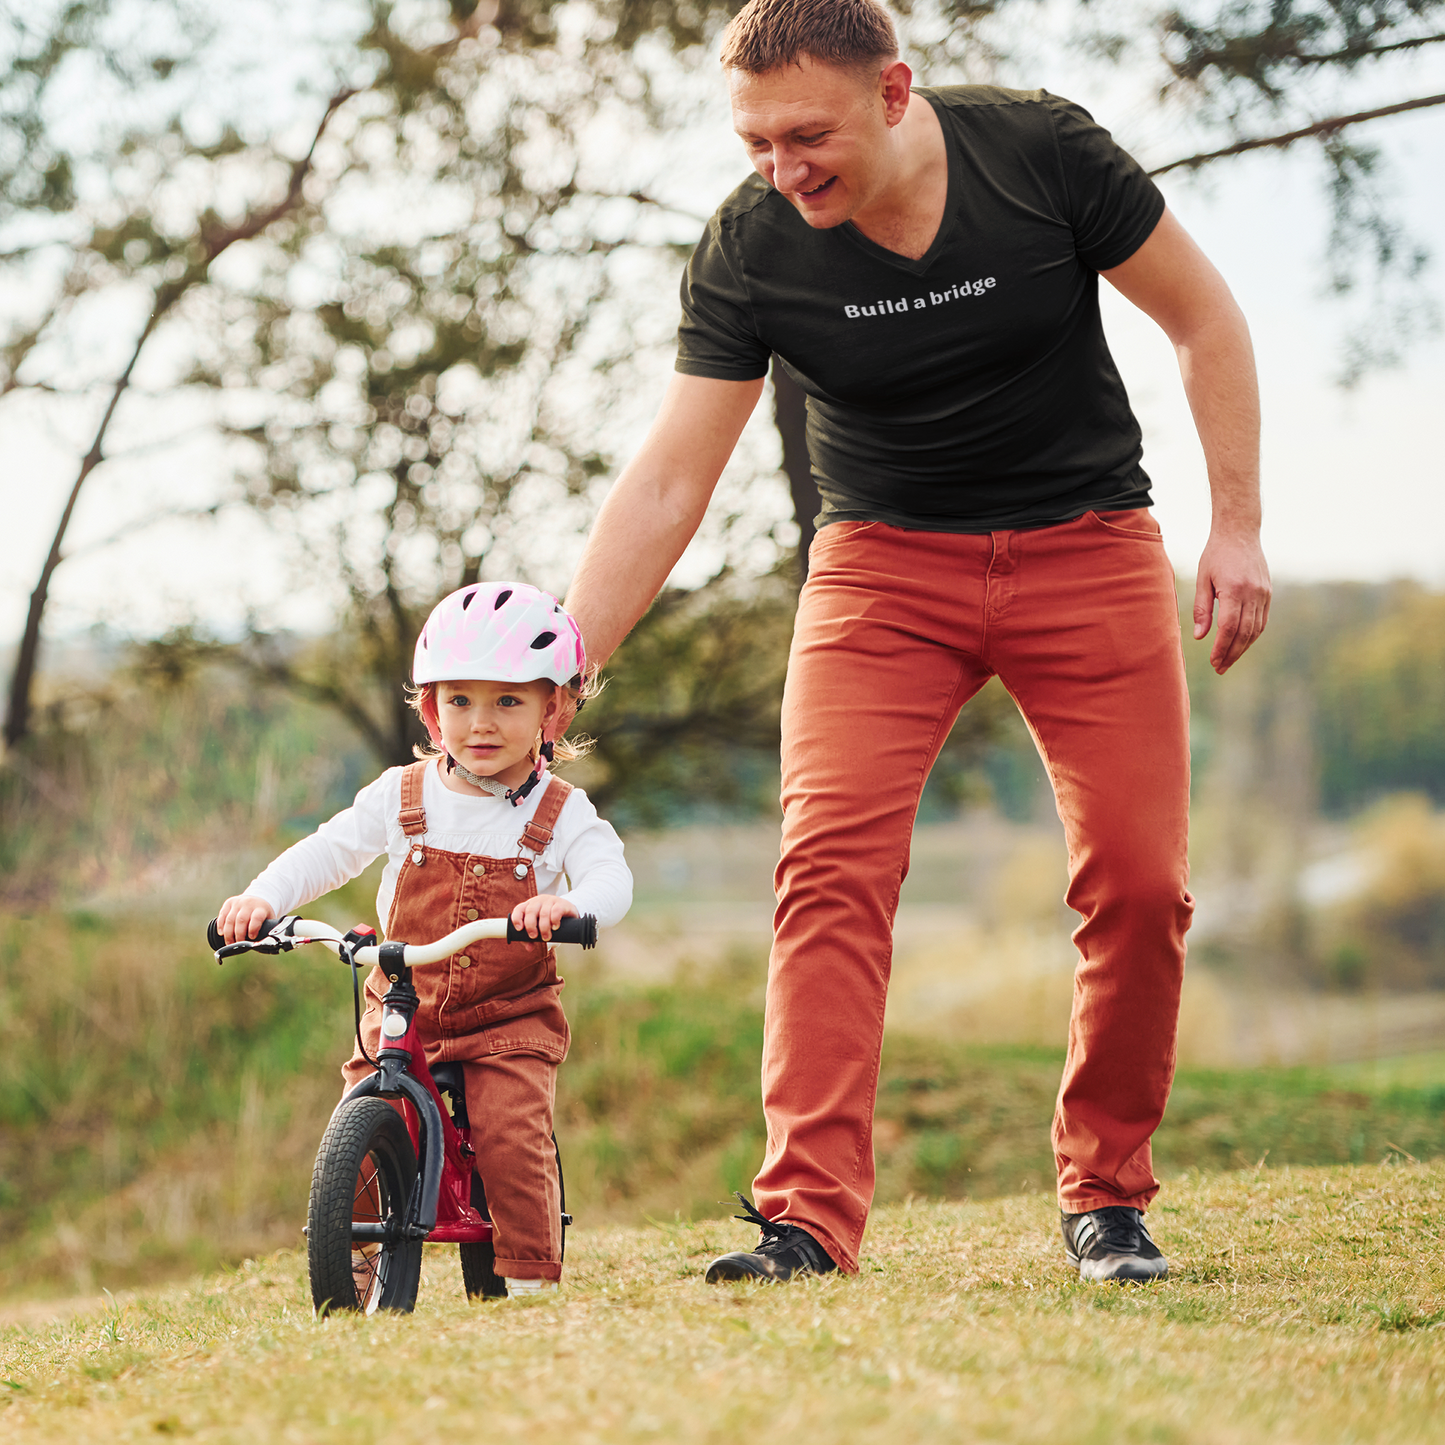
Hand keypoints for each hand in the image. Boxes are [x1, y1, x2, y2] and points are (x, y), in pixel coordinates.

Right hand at [218, 893, 277, 944]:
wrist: (257, 898)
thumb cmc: (262, 913)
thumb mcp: (268, 920)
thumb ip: (265, 931)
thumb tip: (260, 946)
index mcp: (260, 908)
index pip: (256, 918)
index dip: (253, 929)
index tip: (252, 937)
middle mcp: (249, 904)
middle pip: (241, 920)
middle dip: (238, 935)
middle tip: (238, 944)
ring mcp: (238, 902)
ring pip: (230, 919)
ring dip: (228, 933)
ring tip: (229, 943)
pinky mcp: (229, 902)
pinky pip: (222, 914)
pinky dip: (220, 925)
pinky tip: (221, 933)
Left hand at [510, 893, 579, 941]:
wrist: (568, 912)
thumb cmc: (549, 920)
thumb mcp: (539, 927)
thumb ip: (531, 938)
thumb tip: (529, 948)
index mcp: (529, 906)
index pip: (519, 909)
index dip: (517, 918)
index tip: (519, 929)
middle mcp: (538, 901)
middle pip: (531, 911)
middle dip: (531, 926)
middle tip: (534, 936)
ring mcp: (550, 901)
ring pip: (544, 913)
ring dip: (544, 927)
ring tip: (546, 938)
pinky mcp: (561, 903)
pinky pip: (556, 910)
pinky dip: (554, 920)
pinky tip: (555, 927)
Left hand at [1193, 528, 1270, 673]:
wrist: (1240, 533)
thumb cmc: (1215, 555)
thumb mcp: (1202, 579)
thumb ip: (1202, 608)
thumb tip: (1200, 636)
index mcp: (1235, 589)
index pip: (1229, 628)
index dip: (1221, 648)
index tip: (1213, 661)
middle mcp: (1253, 593)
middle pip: (1244, 633)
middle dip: (1232, 653)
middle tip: (1219, 668)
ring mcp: (1264, 593)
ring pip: (1256, 629)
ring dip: (1243, 648)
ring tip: (1228, 660)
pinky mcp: (1268, 593)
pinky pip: (1262, 620)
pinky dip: (1252, 635)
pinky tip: (1240, 644)